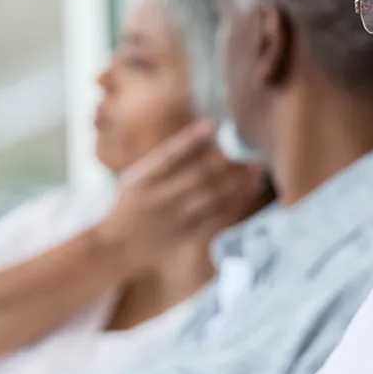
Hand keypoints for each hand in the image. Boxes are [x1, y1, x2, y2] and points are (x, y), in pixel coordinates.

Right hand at [94, 120, 267, 274]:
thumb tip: (200, 138)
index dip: (191, 139)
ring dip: (237, 184)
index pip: (168, 154)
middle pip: (197, 176)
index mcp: (143, 179)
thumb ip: (163, 162)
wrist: (115, 248)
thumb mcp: (136, 179)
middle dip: (227, 163)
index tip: (213, 125)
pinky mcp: (184, 236)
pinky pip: (214, 218)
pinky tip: (248, 192)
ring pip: (211, 198)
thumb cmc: (129, 206)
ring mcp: (172, 219)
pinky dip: (233, 204)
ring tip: (257, 172)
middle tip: (252, 152)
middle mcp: (158, 198)